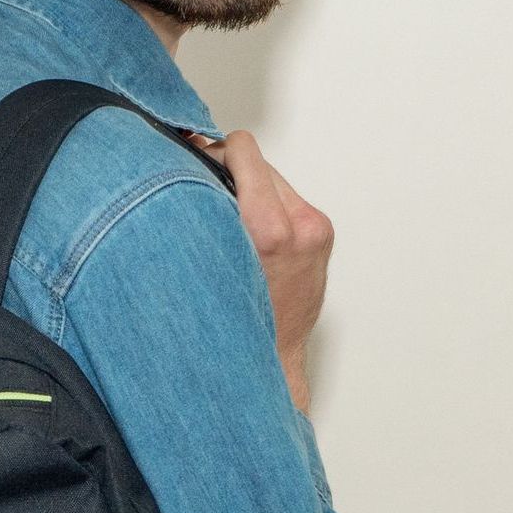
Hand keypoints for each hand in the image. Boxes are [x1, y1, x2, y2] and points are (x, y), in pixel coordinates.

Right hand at [192, 130, 332, 412]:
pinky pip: (286, 199)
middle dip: (229, 173)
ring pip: (272, 179)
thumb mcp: (204, 262)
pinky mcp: (321, 235)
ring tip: (227, 219)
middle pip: (258, 162)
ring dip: (248, 191)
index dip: (212, 152)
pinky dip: (266, 206)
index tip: (194, 161)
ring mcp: (315, 230)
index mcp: (270, 230)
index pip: (242, 151)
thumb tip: (191, 161)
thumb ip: (200, 208)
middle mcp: (301, 226)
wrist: (269, 361)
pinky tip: (249, 234)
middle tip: (204, 193)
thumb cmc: (231, 322)